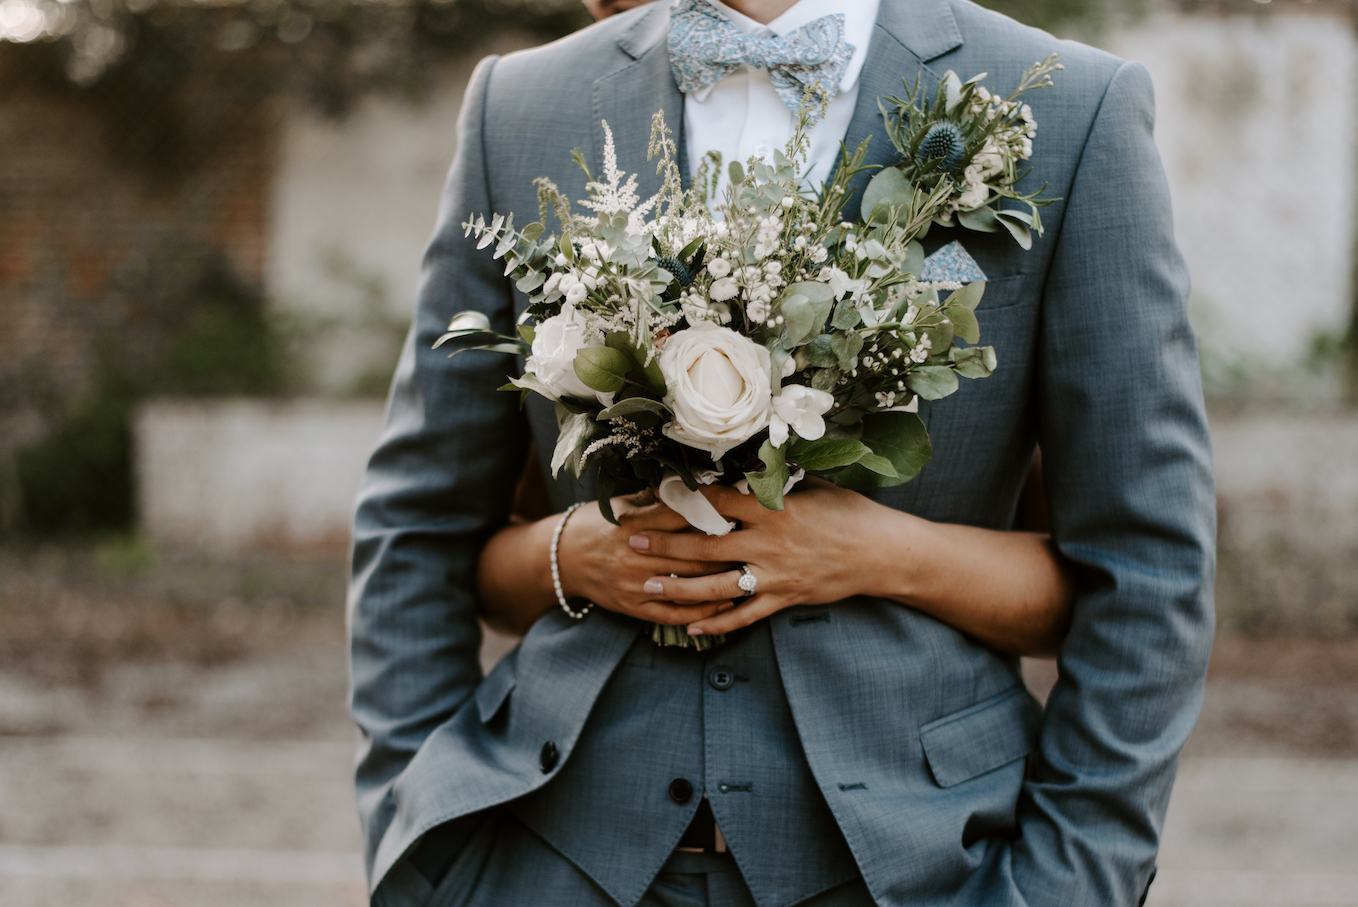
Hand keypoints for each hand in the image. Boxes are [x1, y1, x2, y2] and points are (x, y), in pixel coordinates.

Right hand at [556, 494, 740, 625]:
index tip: (742, 511)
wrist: (562, 558)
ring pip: (688, 586)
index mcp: (635, 523)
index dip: (715, 514)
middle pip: (693, 554)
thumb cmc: (598, 523)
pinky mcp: (633, 607)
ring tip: (752, 576)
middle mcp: (635, 555)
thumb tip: (697, 484)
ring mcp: (634, 584)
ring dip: (722, 582)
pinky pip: (673, 614)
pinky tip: (725, 604)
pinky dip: (701, 611)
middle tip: (757, 544)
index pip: (683, 518)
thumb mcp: (622, 504)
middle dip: (728, 550)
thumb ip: (657, 499)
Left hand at [626, 479, 890, 636]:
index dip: (680, 499)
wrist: (882, 552)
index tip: (650, 497)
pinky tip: (691, 626)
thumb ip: (776, 478)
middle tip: (631, 543)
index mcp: (772, 508)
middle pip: (704, 545)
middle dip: (664, 545)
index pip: (715, 502)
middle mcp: (768, 543)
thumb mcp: (813, 483)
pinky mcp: (785, 599)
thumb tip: (744, 460)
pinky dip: (717, 623)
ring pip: (717, 586)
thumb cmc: (849, 511)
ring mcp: (775, 575)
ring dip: (679, 587)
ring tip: (648, 585)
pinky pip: (745, 616)